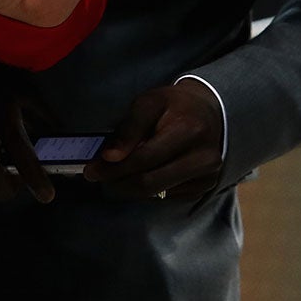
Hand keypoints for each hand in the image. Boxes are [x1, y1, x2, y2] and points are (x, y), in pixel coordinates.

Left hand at [83, 78, 223, 199]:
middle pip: (149, 183)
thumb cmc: (174, 105)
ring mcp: (207, 176)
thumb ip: (128, 129)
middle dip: (118, 182)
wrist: (209, 112)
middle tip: (100, 177)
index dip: (114, 168)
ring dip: (131, 188)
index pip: (143, 159)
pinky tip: (143, 173)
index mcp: (188, 131)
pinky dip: (150, 189)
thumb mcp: (149, 103)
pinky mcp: (206, 187)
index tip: (92, 171)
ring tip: (117, 175)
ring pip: (157, 194)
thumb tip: (109, 157)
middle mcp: (202, 158)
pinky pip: (168, 196)